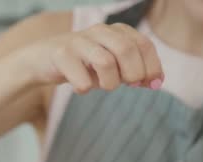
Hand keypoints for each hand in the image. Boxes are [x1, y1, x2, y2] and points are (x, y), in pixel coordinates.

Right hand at [16, 23, 162, 93]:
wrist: (44, 59)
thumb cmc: (85, 64)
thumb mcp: (114, 66)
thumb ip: (136, 71)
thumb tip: (157, 82)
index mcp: (116, 31)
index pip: (144, 45)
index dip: (152, 67)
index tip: (151, 84)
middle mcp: (99, 31)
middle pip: (127, 50)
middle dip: (133, 74)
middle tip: (127, 85)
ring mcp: (79, 41)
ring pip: (105, 62)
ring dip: (109, 83)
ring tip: (103, 86)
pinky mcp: (61, 55)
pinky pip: (82, 79)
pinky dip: (85, 89)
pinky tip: (81, 87)